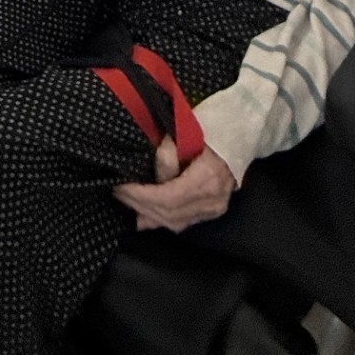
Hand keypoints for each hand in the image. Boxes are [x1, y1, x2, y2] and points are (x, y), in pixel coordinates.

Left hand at [114, 145, 235, 231]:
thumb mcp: (184, 134)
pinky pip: (184, 222)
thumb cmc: (207, 132)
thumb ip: (167, 156)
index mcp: (207, 178)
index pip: (168, 198)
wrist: (236, 139)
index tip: (121, 188)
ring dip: (149, 216)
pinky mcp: (212, 211)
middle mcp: (212, 200)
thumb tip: (155, 178)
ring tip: (128, 205)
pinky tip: (146, 215)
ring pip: (176, 223)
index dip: (142, 196)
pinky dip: (162, 220)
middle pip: (170, 215)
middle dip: (140, 206)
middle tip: (118, 194)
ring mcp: (214, 209)